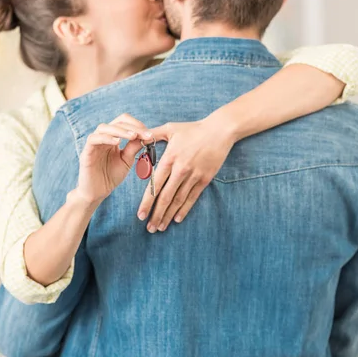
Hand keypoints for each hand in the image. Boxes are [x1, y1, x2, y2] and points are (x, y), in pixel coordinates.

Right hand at [76, 114, 151, 203]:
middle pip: (117, 122)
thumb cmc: (110, 177)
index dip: (138, 125)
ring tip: (133, 136)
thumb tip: (146, 136)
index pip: (125, 123)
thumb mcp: (126, 160)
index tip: (150, 135)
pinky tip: (117, 142)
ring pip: (104, 127)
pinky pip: (93, 139)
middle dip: (133, 127)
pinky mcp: (86, 152)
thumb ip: (133, 147)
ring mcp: (94, 144)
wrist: (97, 193)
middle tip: (145, 134)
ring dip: (121, 130)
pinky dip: (106, 138)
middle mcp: (103, 137)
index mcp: (113, 138)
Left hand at [137, 112, 237, 232]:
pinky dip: (184, 210)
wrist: (220, 130)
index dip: (147, 202)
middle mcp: (180, 170)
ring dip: (168, 216)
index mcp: (169, 159)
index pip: (155, 185)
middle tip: (149, 228)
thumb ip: (152, 134)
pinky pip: (192, 198)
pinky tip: (177, 219)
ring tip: (160, 227)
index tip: (140, 215)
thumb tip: (136, 137)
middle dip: (156, 214)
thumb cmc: (193, 129)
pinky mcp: (205, 179)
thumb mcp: (170, 128)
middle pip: (165, 197)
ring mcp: (193, 176)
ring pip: (178, 200)